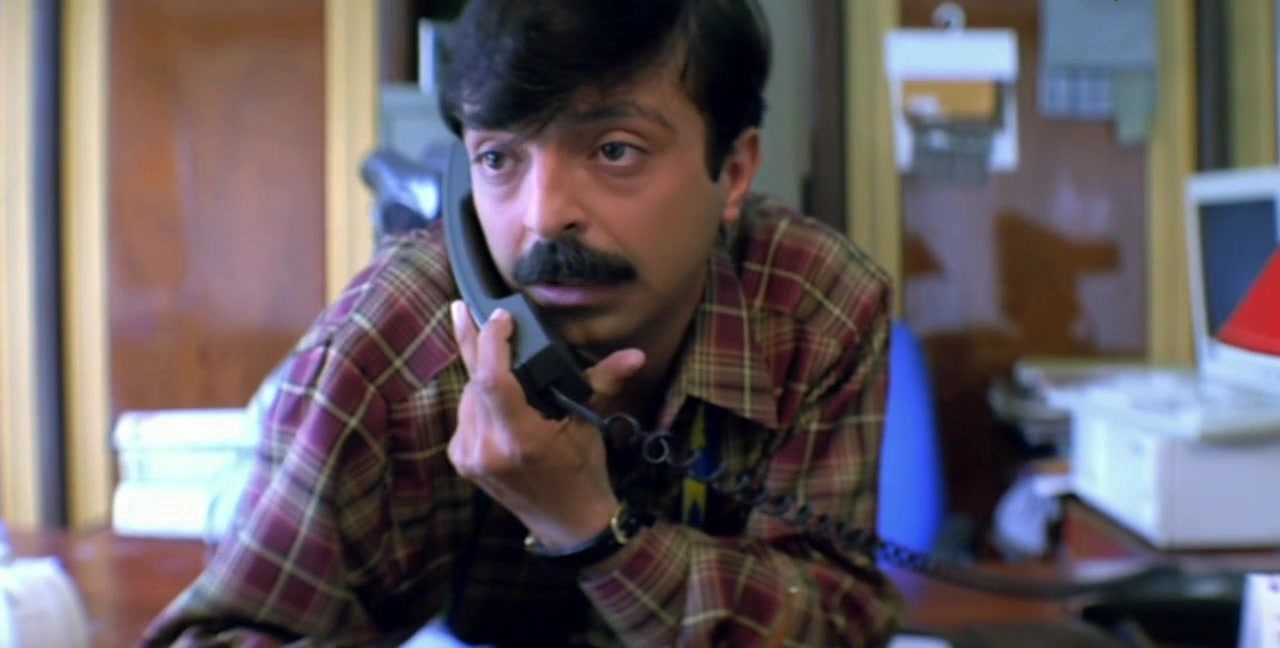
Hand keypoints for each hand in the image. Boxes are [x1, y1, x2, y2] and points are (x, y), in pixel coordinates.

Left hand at [447, 301, 645, 548]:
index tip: (500, 316)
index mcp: (520, 439)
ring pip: (466, 396)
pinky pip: (464, 414)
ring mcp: (469, 457)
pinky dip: (477, 398)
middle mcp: (488, 448)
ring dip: (478, 373)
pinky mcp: (461, 460)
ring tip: (491, 350)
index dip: (490, 342)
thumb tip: (634, 354)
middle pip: (474, 382)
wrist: (568, 524)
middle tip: (475, 311)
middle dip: (478, 347)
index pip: (491, 379)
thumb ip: (604, 382)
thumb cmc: (582, 472)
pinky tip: (490, 390)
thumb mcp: (590, 425)